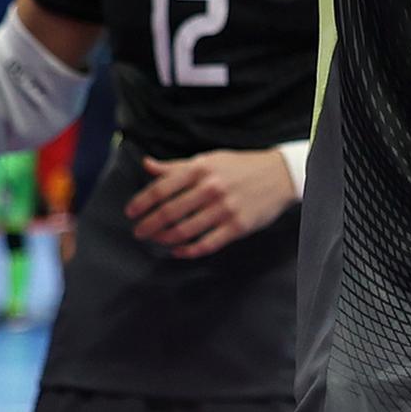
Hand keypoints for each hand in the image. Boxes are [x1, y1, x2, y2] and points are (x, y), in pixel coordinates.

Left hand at [127, 147, 299, 258]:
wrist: (280, 175)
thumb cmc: (239, 167)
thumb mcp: (209, 160)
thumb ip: (176, 167)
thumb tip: (147, 165)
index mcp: (201, 169)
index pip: (161, 188)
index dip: (141, 203)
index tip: (131, 213)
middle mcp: (211, 188)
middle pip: (169, 212)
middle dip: (149, 225)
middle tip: (139, 232)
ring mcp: (225, 209)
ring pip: (185, 231)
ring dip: (165, 239)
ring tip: (157, 240)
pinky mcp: (237, 227)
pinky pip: (206, 244)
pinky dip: (188, 251)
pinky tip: (178, 251)